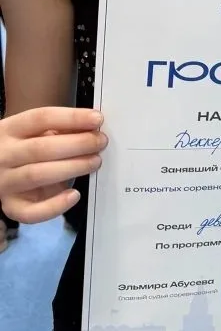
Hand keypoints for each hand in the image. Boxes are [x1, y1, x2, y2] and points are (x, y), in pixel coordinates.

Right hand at [0, 108, 106, 223]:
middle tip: (100, 142)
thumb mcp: (38, 133)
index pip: (40, 118)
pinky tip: (74, 195)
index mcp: (10, 129)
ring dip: (72, 167)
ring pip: (37, 175)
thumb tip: (92, 126)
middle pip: (40, 148)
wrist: (3, 173)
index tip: (97, 119)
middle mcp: (3, 155)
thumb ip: (61, 129)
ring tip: (95, 162)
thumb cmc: (28, 149)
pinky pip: (31, 212)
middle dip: (77, 144)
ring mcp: (5, 182)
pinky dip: (55, 206)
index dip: (72, 118)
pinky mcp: (11, 206)